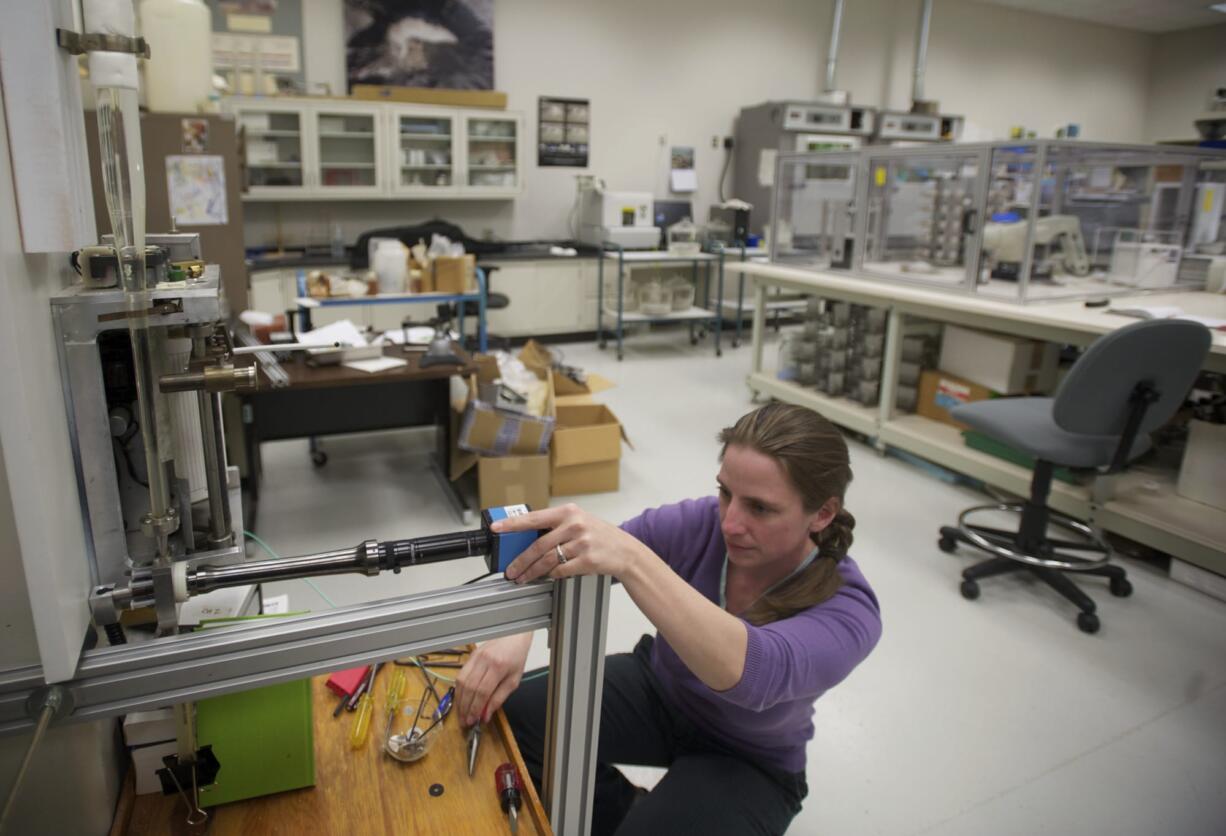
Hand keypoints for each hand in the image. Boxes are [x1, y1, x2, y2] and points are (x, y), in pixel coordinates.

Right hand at [455, 632, 532, 726]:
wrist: (513, 636)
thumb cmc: (516, 658)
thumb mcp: (513, 681)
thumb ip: (499, 698)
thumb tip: (485, 715)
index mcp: (498, 667)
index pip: (482, 691)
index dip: (476, 708)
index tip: (473, 721)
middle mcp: (484, 660)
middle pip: (469, 688)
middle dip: (465, 707)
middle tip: (465, 721)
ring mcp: (475, 657)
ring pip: (461, 682)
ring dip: (459, 700)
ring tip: (461, 714)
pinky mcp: (470, 656)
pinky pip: (460, 675)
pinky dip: (459, 690)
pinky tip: (461, 699)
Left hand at [496, 503, 646, 583]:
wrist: (625, 550)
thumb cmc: (599, 535)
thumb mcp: (579, 521)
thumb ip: (555, 526)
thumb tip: (525, 538)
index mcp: (568, 512)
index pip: (534, 518)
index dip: (512, 523)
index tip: (497, 528)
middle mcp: (575, 525)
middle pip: (538, 545)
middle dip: (520, 560)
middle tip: (510, 570)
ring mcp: (582, 543)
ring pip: (547, 561)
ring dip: (531, 572)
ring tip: (522, 578)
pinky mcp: (587, 560)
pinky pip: (561, 571)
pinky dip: (551, 575)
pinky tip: (546, 577)